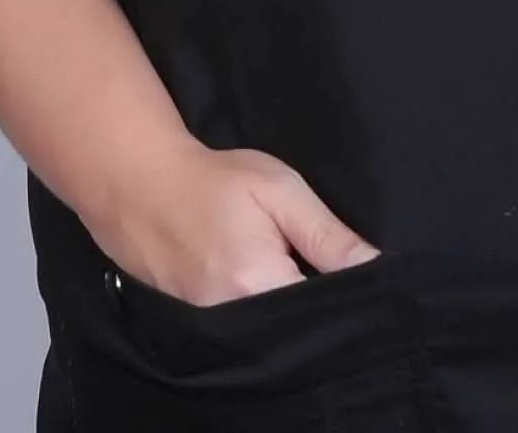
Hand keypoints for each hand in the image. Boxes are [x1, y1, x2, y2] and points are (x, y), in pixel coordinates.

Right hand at [95, 141, 381, 306]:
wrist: (142, 187)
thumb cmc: (216, 181)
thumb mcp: (280, 191)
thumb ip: (327, 234)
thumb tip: (375, 266)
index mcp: (260, 283)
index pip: (325, 313)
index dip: (347, 298)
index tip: (349, 271)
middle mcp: (234, 320)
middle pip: (298, 332)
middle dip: (317, 308)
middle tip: (310, 262)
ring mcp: (212, 332)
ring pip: (273, 336)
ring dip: (290, 314)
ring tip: (286, 269)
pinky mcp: (198, 331)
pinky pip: (245, 334)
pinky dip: (262, 316)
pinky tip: (263, 285)